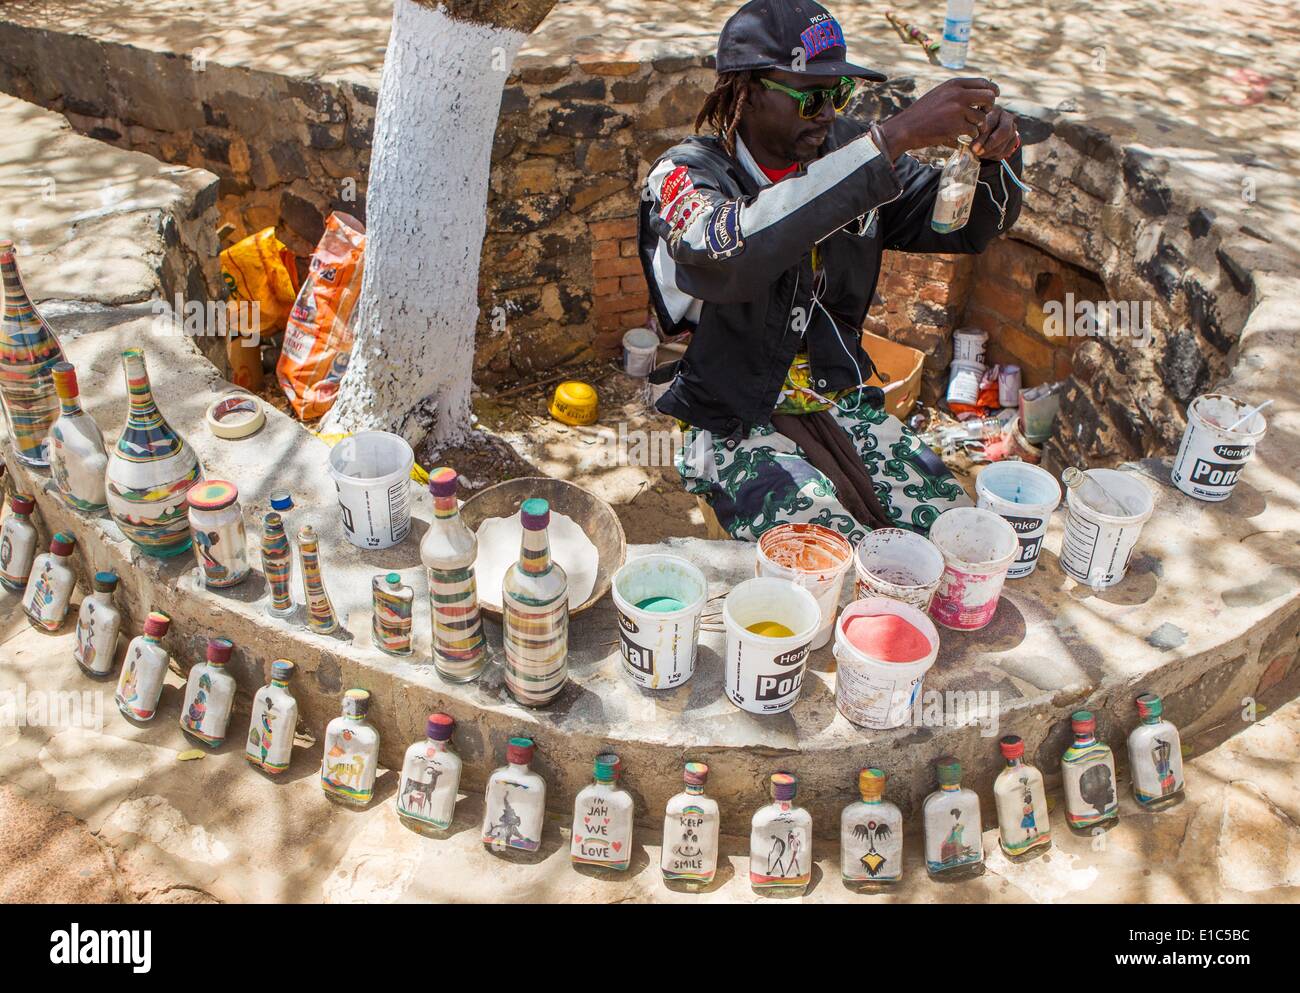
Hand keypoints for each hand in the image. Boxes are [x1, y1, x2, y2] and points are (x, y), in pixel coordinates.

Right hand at [877, 77, 998, 156]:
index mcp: (954, 84)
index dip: (993, 90)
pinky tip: (962, 136)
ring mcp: (958, 110)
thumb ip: (956, 92)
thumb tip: (977, 91)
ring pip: (982, 117)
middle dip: (989, 107)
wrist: (906, 128)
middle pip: (989, 97)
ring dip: (978, 125)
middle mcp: (958, 94)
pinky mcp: (956, 126)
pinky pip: (974, 130)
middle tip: (983, 114)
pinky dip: (971, 135)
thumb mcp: (939, 94)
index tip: (995, 97)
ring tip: (969, 129)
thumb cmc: (921, 113)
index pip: (983, 83)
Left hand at [972, 106, 1019, 159]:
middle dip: (988, 146)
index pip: (992, 124)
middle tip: (976, 153)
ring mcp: (1013, 128)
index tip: (972, 148)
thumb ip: (973, 130)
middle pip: (1003, 133)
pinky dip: (994, 156)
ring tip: (978, 154)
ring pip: (1003, 145)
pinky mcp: (1015, 139)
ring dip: (989, 153)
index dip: (982, 137)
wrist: (990, 127)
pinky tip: (985, 155)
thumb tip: (970, 146)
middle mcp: (1007, 117)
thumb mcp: (974, 123)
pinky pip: (1005, 152)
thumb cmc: (978, 123)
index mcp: (996, 110)